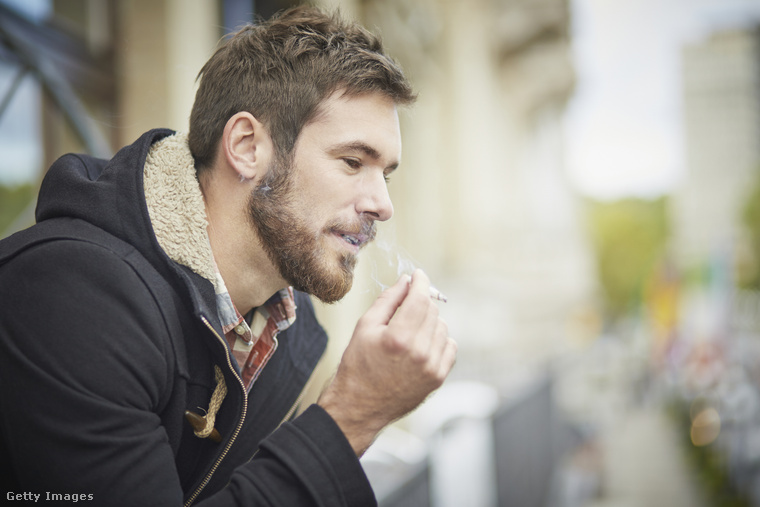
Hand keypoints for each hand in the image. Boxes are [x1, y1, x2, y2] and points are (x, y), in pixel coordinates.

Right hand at [318, 269, 456, 455]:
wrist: (360, 406)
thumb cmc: (357, 366)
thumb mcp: (364, 327)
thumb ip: (388, 300)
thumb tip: (406, 280)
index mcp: (398, 338)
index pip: (420, 298)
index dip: (420, 282)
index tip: (418, 275)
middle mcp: (419, 353)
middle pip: (431, 310)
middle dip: (420, 302)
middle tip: (406, 306)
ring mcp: (432, 367)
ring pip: (442, 326)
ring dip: (428, 321)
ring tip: (409, 332)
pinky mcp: (438, 378)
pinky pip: (450, 345)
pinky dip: (438, 339)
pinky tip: (421, 345)